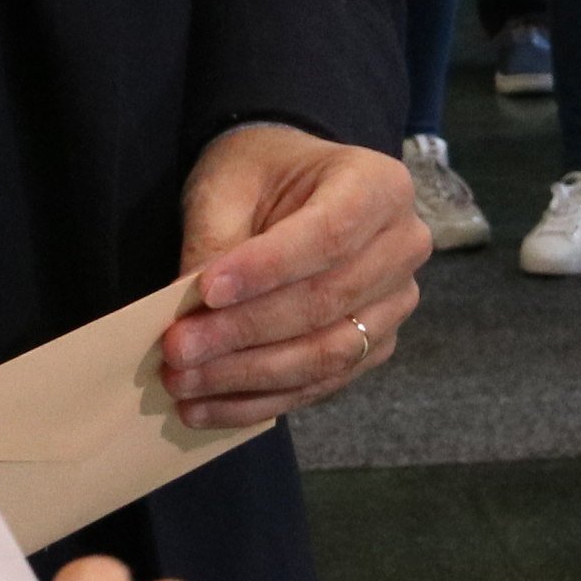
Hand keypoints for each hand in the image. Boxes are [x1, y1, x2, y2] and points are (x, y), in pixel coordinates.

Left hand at [161, 125, 423, 426]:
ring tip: (182, 381)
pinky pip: (319, 385)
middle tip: (177, 347)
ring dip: (247, 376)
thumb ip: (215, 241)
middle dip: (244, 332)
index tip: (207, 291)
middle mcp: (403, 247)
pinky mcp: (372, 347)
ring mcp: (394, 305)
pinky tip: (204, 408)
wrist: (292, 187)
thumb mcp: (229, 184)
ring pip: (325, 354)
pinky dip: (258, 401)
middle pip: (325, 302)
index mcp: (379, 186)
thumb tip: (183, 313)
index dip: (268, 269)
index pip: (329, 235)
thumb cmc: (261, 172)